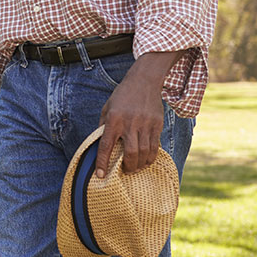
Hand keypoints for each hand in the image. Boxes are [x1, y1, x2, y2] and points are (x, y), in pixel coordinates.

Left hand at [96, 52, 179, 176]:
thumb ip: (103, 127)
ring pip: (144, 152)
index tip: (100, 175)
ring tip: (135, 168)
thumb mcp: (107, 108)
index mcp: (114, 119)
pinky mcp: (157, 124)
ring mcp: (146, 124)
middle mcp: (130, 123)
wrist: (144, 81)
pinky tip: (146, 161)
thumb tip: (99, 146)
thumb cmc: (122, 96)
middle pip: (130, 153)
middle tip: (125, 172)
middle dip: (127, 167)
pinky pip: (155, 146)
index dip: (102, 162)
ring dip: (140, 165)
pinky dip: (150, 157)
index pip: (106, 145)